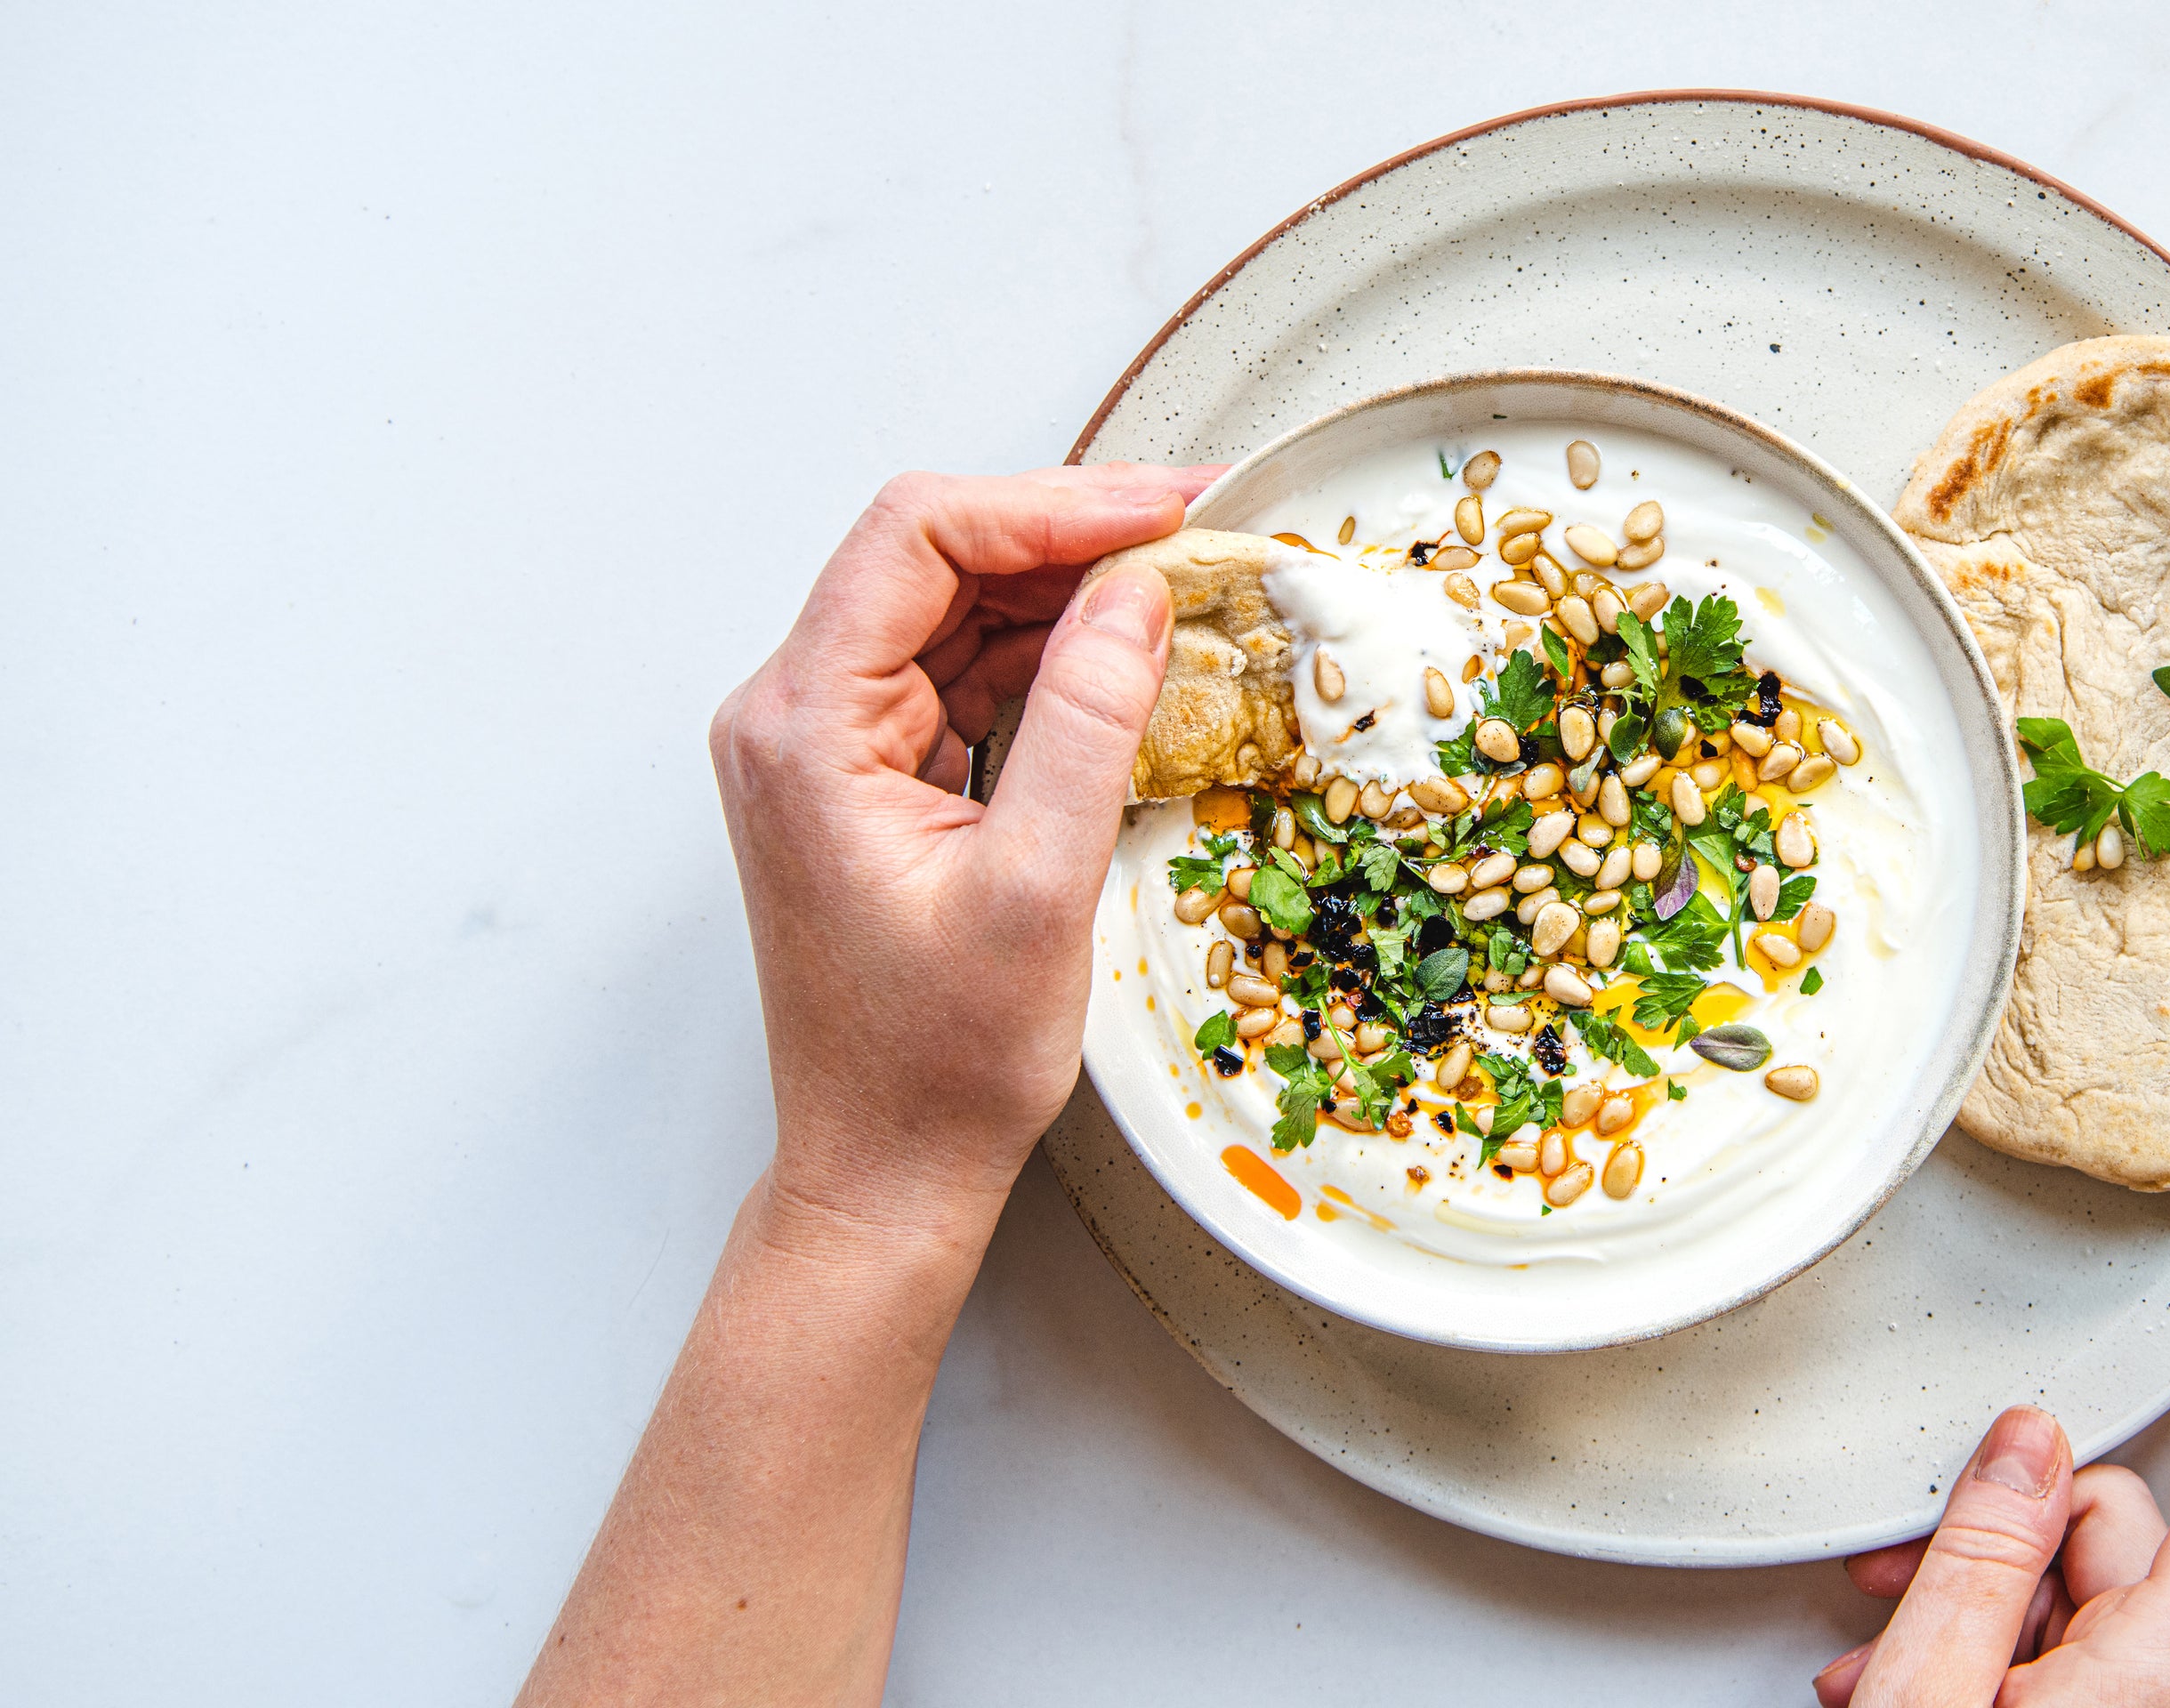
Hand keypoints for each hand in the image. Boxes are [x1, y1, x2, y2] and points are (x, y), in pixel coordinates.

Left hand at [708, 462, 1216, 1227]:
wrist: (886, 1171)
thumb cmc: (936, 1065)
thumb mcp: (1037, 887)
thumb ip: (1089, 725)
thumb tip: (1137, 596)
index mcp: (805, 728)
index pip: (917, 539)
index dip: (1050, 506)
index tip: (1164, 512)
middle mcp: (795, 718)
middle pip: (934, 559)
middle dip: (1072, 534)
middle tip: (1198, 530)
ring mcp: (828, 747)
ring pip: (954, 610)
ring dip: (1068, 593)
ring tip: (1184, 586)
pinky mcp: (869, 779)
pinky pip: (961, 676)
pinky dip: (1049, 658)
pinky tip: (1130, 659)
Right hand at [1815, 1258, 2169, 1706]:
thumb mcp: (1933, 1698)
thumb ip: (1981, 1560)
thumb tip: (2027, 1439)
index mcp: (2161, 1674)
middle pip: (2125, 1532)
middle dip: (2005, 1525)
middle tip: (1897, 1571)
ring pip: (2080, 1595)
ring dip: (1977, 1602)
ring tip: (1881, 1658)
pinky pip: (2066, 1657)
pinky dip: (1987, 1653)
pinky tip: (1905, 1686)